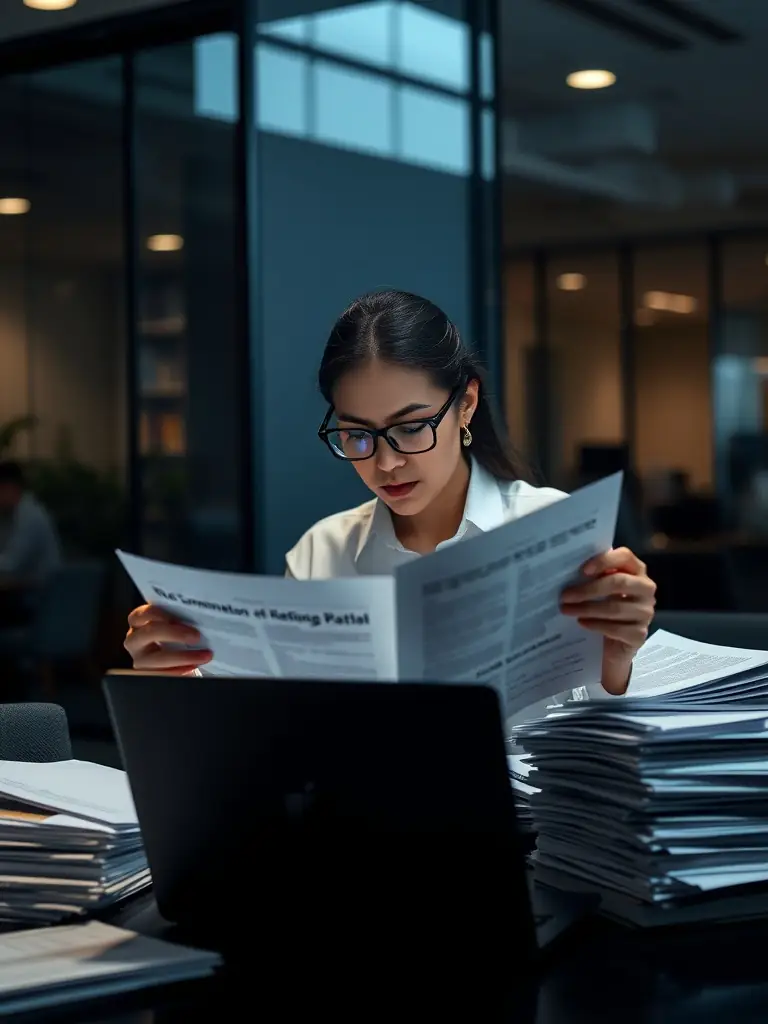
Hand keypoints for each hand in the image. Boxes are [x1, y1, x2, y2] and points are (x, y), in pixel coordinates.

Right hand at [124, 604, 212, 674]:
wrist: (174, 663)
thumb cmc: (174, 639)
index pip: (144, 613)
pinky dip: (181, 670)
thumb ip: (178, 620)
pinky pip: (164, 674)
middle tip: (196, 636)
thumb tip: (200, 618)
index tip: (181, 618)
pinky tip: (194, 666)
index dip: (161, 614)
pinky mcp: (148, 676)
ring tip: (204, 655)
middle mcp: (136, 640)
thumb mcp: (173, 626)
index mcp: (139, 623)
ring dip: (184, 656)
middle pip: (149, 632)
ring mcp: (140, 660)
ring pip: (158, 658)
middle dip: (175, 633)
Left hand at [560, 548, 655, 694]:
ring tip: (566, 609)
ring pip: (615, 607)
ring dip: (587, 608)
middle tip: (565, 595)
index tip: (582, 570)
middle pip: (619, 582)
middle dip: (589, 589)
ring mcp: (646, 613)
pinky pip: (616, 628)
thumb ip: (594, 575)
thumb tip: (568, 568)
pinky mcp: (640, 634)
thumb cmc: (605, 607)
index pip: (625, 556)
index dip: (604, 561)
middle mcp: (646, 589)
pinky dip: (596, 625)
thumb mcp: (600, 588)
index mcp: (637, 570)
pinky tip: (581, 622)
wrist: (614, 643)